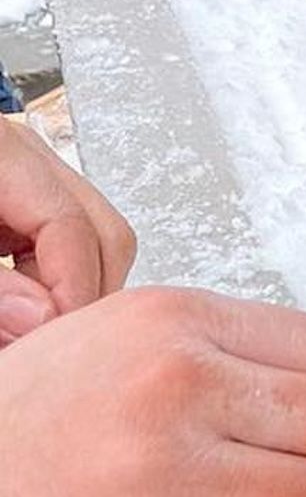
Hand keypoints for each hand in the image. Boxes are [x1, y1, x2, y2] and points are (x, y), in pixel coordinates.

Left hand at [0, 120, 135, 341]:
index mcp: (2, 153)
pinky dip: (53, 284)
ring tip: (28, 329)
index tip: (58, 343)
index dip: (73, 293)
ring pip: (96, 243)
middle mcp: (25, 159)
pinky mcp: (22, 203)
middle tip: (52, 344)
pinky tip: (24, 310)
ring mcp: (29, 179)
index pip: (75, 228)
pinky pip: (66, 247)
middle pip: (105, 234)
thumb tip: (41, 317)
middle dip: (88, 295)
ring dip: (72, 292)